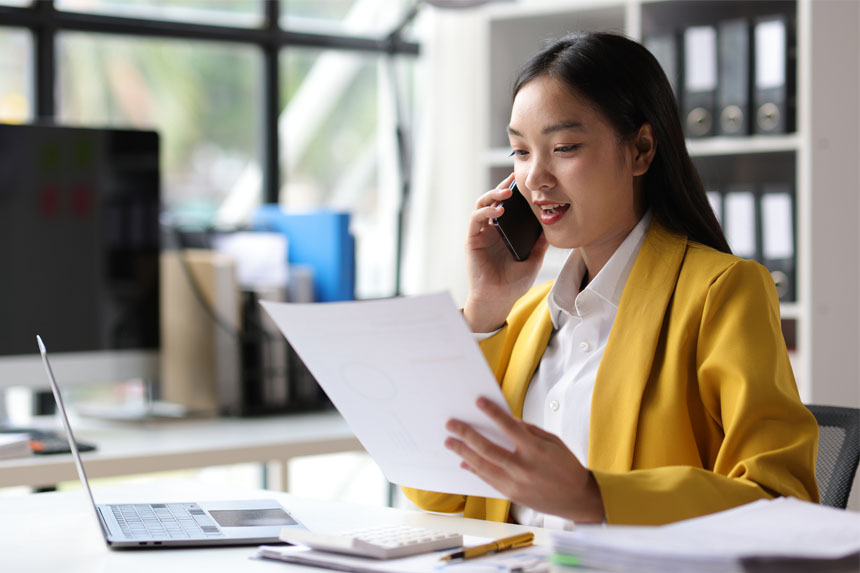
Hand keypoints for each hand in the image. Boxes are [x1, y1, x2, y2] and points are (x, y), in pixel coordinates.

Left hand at [445, 397, 604, 523]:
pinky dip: (474, 469)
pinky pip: (488, 480)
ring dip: (464, 453)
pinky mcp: (512, 495)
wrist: (577, 499)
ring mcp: (516, 483)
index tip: (479, 402)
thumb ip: (528, 431)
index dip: (493, 413)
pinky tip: (465, 461)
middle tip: (451, 425)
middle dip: (466, 435)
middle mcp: (524, 468)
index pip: (510, 427)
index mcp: (536, 450)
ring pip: (483, 466)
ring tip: (451, 442)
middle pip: (488, 449)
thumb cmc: (567, 467)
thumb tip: (507, 422)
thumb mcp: (553, 442)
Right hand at [463, 173, 548, 332]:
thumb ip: (541, 243)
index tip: (524, 182)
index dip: (513, 192)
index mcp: (505, 232)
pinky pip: (476, 220)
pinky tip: (499, 211)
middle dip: (503, 188)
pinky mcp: (472, 240)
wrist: (499, 300)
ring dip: (492, 196)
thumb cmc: (513, 283)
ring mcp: (481, 234)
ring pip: (482, 205)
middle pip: (494, 201)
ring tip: (506, 193)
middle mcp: (491, 230)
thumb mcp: (534, 259)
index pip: (508, 206)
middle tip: (514, 180)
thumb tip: (553, 225)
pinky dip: (486, 212)